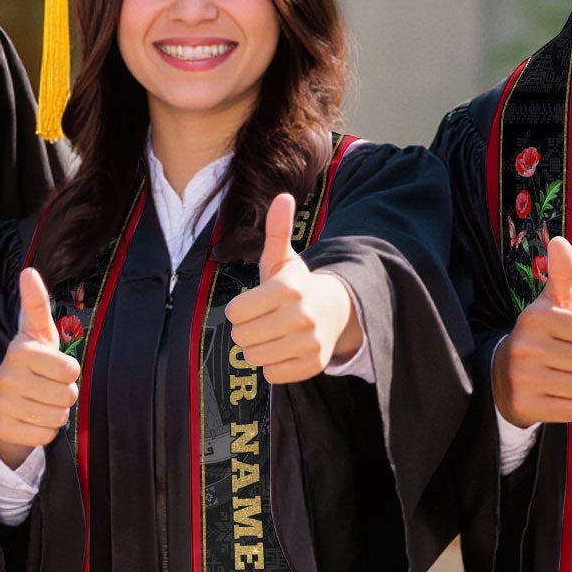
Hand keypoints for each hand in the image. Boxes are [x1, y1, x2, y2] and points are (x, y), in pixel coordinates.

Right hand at [0, 267, 80, 468]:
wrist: (1, 403)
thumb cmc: (30, 363)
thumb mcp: (36, 333)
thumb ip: (36, 304)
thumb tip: (29, 271)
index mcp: (19, 351)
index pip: (70, 369)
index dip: (69, 371)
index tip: (55, 366)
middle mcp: (8, 377)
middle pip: (67, 395)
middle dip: (65, 393)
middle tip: (48, 386)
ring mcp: (4, 405)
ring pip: (58, 417)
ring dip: (56, 412)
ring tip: (40, 401)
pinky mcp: (6, 429)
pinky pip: (46, 435)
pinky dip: (45, 430)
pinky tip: (32, 418)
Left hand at [223, 192, 359, 383]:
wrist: (335, 310)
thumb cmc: (297, 285)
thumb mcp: (283, 258)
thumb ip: (277, 230)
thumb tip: (283, 196)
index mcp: (288, 289)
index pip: (236, 313)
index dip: (239, 310)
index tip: (253, 305)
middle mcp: (301, 317)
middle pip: (242, 338)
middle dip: (246, 330)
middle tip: (262, 321)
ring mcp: (309, 343)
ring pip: (255, 358)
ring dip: (257, 348)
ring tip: (271, 335)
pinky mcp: (313, 365)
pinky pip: (272, 374)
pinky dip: (272, 365)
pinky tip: (283, 349)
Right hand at [492, 235, 571, 424]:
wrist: (501, 376)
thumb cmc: (540, 336)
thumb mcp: (550, 304)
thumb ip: (561, 274)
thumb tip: (560, 240)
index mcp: (535, 317)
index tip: (571, 337)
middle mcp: (525, 346)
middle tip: (566, 361)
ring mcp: (523, 378)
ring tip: (560, 377)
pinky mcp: (525, 406)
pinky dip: (570, 406)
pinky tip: (553, 395)